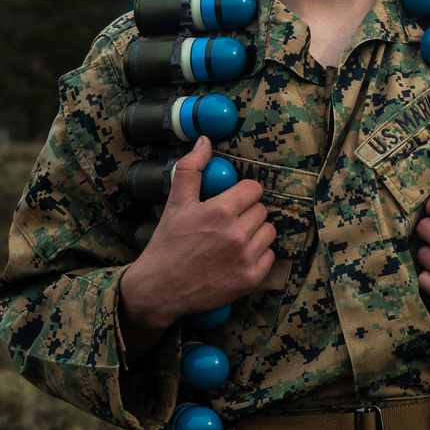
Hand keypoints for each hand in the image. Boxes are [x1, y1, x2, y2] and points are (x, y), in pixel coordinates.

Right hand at [119, 136, 275, 360]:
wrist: (159, 289)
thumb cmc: (167, 243)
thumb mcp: (176, 203)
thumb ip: (192, 168)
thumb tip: (205, 140)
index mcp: (220, 211)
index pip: (254, 189)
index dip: (244, 193)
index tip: (233, 201)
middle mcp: (236, 234)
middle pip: (262, 210)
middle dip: (248, 213)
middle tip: (228, 224)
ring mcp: (245, 258)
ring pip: (269, 232)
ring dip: (256, 233)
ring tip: (234, 240)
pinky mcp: (250, 279)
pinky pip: (270, 256)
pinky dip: (259, 256)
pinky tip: (239, 258)